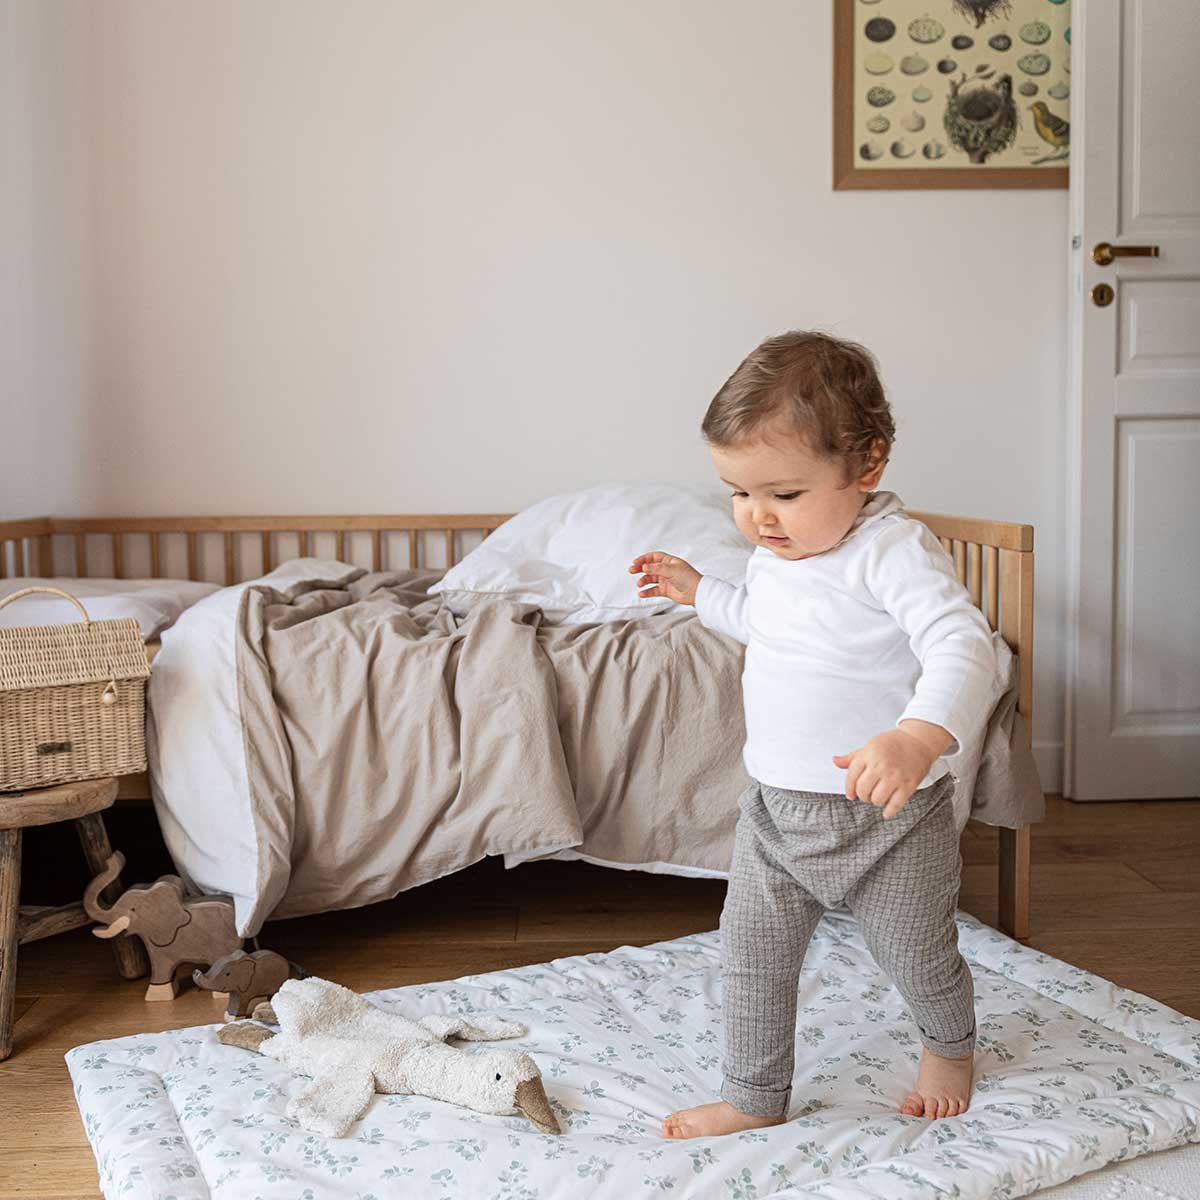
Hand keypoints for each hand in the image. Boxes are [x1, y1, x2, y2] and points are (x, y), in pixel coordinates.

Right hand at [628, 551, 701, 606]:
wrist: (697, 593)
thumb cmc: (689, 579)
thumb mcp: (672, 570)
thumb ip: (657, 568)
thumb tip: (644, 566)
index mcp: (670, 562)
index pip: (654, 557)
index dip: (644, 558)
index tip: (635, 562)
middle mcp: (667, 570)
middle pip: (650, 567)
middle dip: (640, 569)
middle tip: (631, 570)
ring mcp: (666, 580)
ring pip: (651, 579)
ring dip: (644, 581)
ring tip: (640, 584)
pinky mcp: (666, 590)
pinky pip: (654, 590)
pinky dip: (647, 591)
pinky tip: (642, 593)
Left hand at [832, 721, 950, 818]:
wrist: (919, 740)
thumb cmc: (893, 742)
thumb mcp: (870, 746)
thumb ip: (852, 757)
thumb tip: (835, 761)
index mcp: (869, 754)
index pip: (851, 777)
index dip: (849, 789)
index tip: (851, 795)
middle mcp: (881, 765)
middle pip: (863, 790)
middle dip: (862, 795)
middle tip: (866, 794)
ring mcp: (895, 776)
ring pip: (877, 799)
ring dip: (875, 801)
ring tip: (878, 797)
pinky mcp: (908, 785)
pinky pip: (895, 804)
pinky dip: (889, 811)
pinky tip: (886, 812)